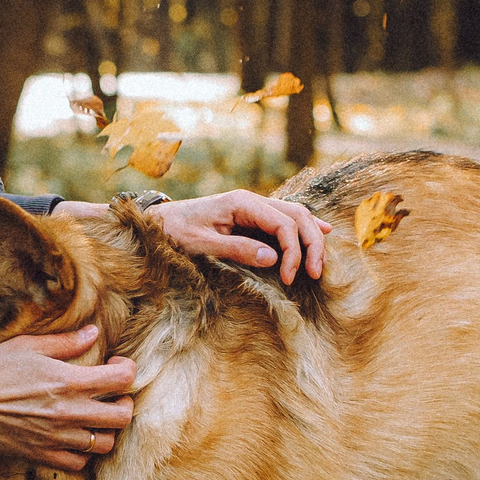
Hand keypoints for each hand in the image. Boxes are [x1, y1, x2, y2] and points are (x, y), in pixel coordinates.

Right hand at [0, 324, 134, 472]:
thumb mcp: (28, 346)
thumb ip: (65, 343)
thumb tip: (93, 334)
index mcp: (69, 382)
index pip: (122, 379)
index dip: (127, 369)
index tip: (115, 364)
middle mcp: (70, 413)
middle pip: (122, 416)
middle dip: (124, 402)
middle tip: (112, 394)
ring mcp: (58, 438)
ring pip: (105, 443)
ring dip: (106, 429)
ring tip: (95, 418)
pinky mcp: (43, 455)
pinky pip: (79, 463)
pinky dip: (83, 452)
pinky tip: (73, 437)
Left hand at [154, 191, 329, 282]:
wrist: (158, 221)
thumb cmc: (175, 231)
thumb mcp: (202, 244)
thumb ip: (237, 249)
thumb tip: (273, 258)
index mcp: (241, 203)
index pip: (283, 223)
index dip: (293, 251)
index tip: (288, 278)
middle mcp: (252, 200)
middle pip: (297, 215)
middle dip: (311, 244)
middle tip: (314, 273)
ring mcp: (253, 207)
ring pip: (295, 215)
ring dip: (311, 238)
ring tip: (318, 264)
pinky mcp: (251, 217)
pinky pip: (285, 219)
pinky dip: (303, 228)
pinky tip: (321, 233)